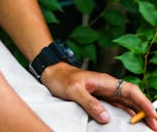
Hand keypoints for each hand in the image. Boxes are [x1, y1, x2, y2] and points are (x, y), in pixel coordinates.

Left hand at [41, 63, 156, 129]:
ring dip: (139, 114)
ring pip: (127, 103)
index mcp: (105, 81)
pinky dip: (128, 115)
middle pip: (132, 98)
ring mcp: (105, 93)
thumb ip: (90, 103)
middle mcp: (108, 87)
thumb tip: (106, 118)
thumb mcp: (74, 90)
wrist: (52, 73)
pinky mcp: (100, 99)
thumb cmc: (62, 78)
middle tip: (156, 127)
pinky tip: (132, 124)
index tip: (152, 116)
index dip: (143, 102)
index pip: (130, 90)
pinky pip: (118, 107)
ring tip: (149, 127)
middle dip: (146, 111)